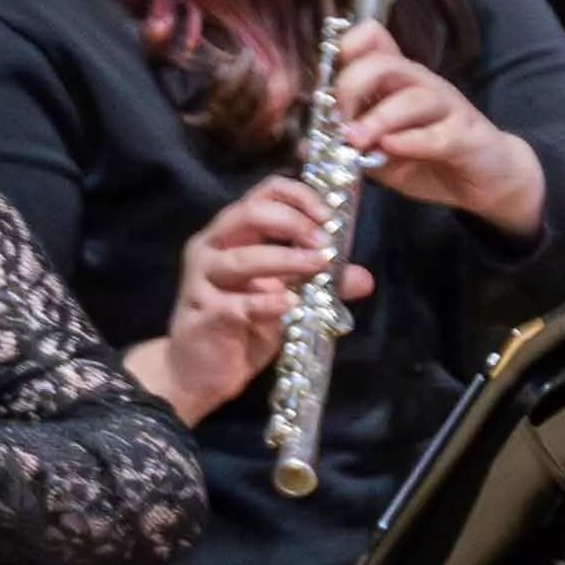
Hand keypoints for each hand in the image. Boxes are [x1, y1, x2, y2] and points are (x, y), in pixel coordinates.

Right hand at [136, 175, 352, 425]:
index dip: (299, 196)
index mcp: (232, 234)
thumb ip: (322, 284)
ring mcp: (202, 280)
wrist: (199, 371)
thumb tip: (364, 277)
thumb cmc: (243, 325)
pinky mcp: (204, 314)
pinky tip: (290, 304)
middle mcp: (211, 248)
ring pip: (240, 258)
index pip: (263, 193)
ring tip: (317, 265)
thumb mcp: (288, 298)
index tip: (329, 215)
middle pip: (248, 213)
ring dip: (284, 259)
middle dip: (291, 222)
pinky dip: (266, 302)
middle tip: (323, 242)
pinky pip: (236, 304)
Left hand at [336, 32, 544, 241]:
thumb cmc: (432, 159)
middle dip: (351, 89)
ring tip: (356, 141)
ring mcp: (448, 108)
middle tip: (338, 122)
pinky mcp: (466, 136)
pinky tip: (391, 149)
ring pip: (411, 97)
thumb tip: (306, 146)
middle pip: (383, 64)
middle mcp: (422, 85)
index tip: (326, 84)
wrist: (488, 180)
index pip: (373, 39)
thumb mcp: (382, 152)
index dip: (346, 49)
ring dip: (378, 118)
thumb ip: (352, 145)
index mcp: (398, 82)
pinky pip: (438, 134)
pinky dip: (411, 141)